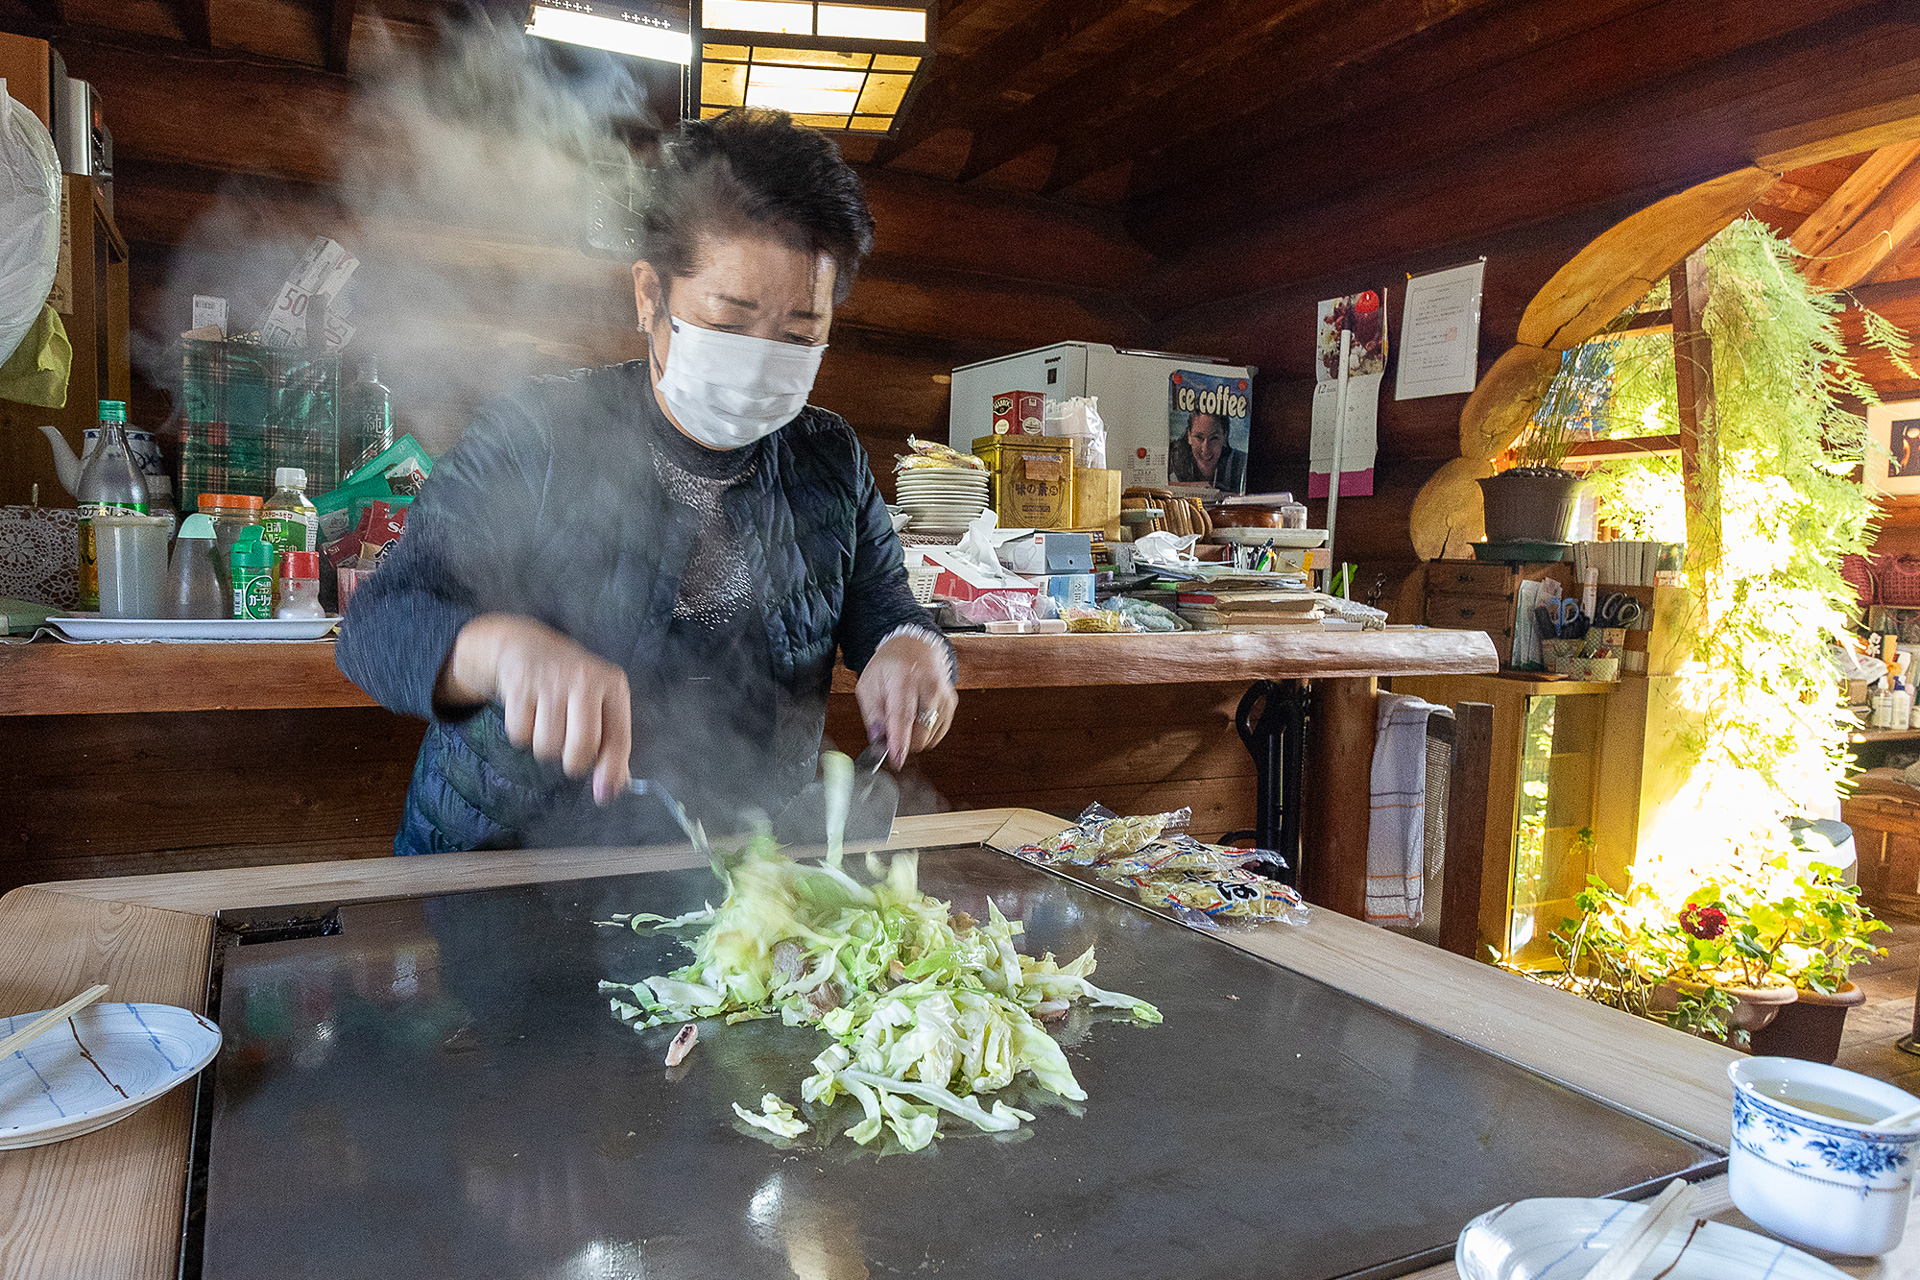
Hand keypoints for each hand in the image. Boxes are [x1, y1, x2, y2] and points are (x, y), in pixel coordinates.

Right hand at [439, 613, 632, 803]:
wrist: (528, 647)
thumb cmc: (573, 686)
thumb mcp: (601, 704)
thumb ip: (612, 746)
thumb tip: (613, 788)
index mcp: (612, 685)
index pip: (617, 738)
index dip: (611, 770)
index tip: (604, 794)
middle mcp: (585, 680)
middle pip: (582, 747)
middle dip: (574, 761)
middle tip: (569, 751)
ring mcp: (551, 682)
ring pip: (548, 746)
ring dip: (546, 746)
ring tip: (550, 722)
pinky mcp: (520, 687)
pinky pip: (520, 735)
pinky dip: (523, 733)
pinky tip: (530, 712)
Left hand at [855, 631, 956, 766]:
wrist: (915, 646)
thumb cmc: (890, 665)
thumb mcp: (869, 684)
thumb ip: (872, 714)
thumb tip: (878, 739)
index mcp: (904, 678)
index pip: (903, 715)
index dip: (899, 741)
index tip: (896, 759)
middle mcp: (929, 686)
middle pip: (920, 730)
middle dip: (903, 741)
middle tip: (889, 734)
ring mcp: (943, 695)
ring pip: (930, 735)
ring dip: (913, 738)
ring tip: (902, 719)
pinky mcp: (951, 703)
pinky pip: (938, 732)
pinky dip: (925, 733)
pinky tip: (916, 719)